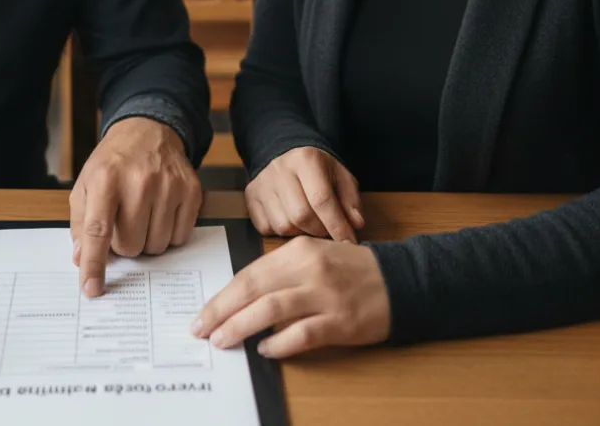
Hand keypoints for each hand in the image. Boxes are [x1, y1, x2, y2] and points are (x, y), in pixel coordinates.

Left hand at [69, 117, 201, 296]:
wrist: (148, 131)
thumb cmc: (113, 162)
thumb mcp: (86, 184)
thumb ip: (80, 223)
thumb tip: (81, 259)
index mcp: (106, 178)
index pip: (98, 231)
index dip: (94, 264)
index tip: (91, 289)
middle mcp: (139, 180)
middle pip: (130, 245)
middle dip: (123, 244)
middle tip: (122, 223)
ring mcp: (169, 185)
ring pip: (156, 246)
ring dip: (146, 240)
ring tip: (142, 214)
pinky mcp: (191, 190)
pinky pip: (180, 237)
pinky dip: (168, 234)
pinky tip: (161, 212)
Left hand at [192, 235, 389, 356]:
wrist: (398, 280)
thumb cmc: (349, 270)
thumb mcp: (312, 258)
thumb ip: (280, 273)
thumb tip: (242, 299)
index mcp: (297, 251)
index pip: (249, 273)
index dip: (222, 295)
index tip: (202, 312)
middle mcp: (308, 268)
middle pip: (253, 289)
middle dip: (222, 311)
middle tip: (201, 329)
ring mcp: (324, 294)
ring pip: (271, 309)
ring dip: (242, 326)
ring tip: (223, 340)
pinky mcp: (340, 320)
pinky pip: (302, 333)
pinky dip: (280, 343)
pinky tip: (265, 349)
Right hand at [246, 146, 363, 242]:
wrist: (285, 154)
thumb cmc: (317, 169)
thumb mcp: (340, 175)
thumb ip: (350, 199)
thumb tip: (355, 223)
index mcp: (306, 159)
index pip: (322, 199)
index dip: (337, 225)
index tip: (349, 243)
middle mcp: (280, 169)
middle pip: (301, 216)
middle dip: (319, 231)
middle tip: (327, 230)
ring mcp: (262, 183)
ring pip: (283, 225)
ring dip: (300, 233)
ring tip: (309, 224)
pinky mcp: (251, 196)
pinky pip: (266, 228)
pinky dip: (282, 232)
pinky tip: (291, 221)